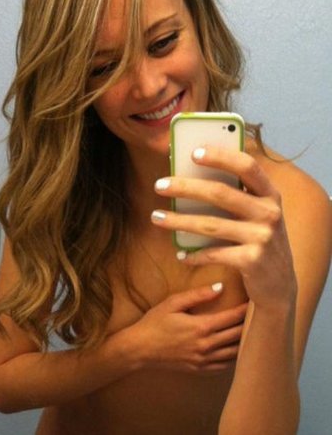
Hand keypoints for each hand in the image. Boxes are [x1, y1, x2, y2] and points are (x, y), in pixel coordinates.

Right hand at [128, 285, 246, 373]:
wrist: (140, 348)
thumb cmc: (155, 322)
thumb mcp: (173, 303)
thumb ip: (198, 295)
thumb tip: (220, 287)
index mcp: (201, 326)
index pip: (232, 317)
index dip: (245, 309)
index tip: (255, 301)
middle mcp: (206, 345)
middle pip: (238, 335)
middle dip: (251, 324)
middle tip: (260, 315)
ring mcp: (204, 360)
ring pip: (235, 352)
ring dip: (246, 341)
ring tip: (254, 331)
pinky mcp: (200, 369)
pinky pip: (225, 365)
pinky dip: (235, 357)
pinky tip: (238, 348)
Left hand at [152, 145, 297, 309]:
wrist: (280, 284)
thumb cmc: (260, 240)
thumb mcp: (257, 215)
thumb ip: (237, 196)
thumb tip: (192, 177)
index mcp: (270, 194)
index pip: (247, 166)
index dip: (221, 156)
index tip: (193, 152)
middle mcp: (269, 212)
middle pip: (220, 193)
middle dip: (186, 187)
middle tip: (159, 185)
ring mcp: (262, 237)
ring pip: (210, 224)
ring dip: (179, 221)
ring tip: (156, 217)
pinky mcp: (252, 260)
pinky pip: (213, 254)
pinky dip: (194, 255)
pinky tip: (181, 255)